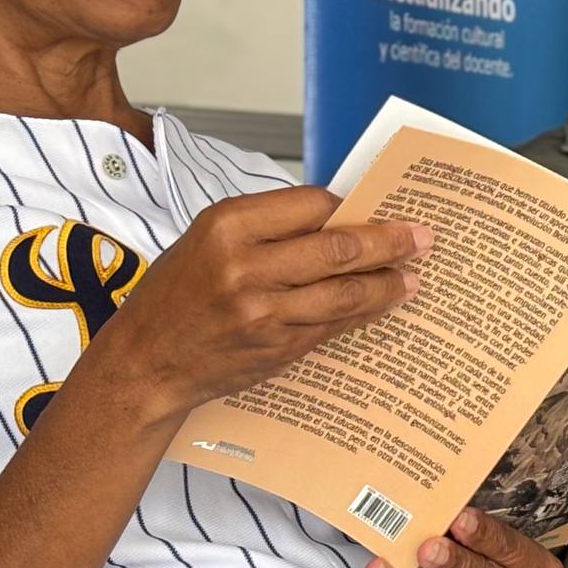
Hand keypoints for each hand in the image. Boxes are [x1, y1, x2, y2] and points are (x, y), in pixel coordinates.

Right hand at [103, 186, 429, 411]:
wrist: (145, 363)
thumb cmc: (175, 295)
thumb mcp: (207, 239)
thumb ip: (266, 226)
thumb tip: (336, 216)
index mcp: (227, 226)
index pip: (312, 204)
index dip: (347, 206)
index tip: (371, 205)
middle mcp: (246, 267)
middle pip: (338, 247)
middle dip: (389, 240)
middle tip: (422, 236)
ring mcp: (264, 313)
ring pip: (344, 292)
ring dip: (388, 282)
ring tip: (414, 273)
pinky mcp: (277, 349)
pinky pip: (333, 325)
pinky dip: (363, 312)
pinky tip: (384, 303)